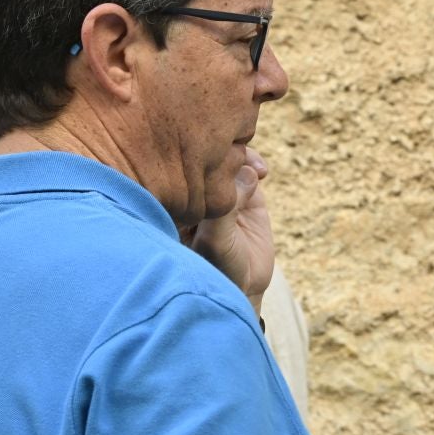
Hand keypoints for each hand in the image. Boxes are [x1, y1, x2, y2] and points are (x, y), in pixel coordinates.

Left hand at [185, 148, 273, 307]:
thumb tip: (244, 172)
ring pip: (225, 156)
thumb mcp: (214, 242)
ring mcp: (219, 189)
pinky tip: (262, 172)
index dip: (189, 150)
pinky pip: (247, 165)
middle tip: (235, 155)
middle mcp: (192, 189)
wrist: (245, 285)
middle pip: (199, 153)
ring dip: (240, 154)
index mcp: (171, 198)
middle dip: (219, 149)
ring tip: (255, 169)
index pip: (174, 163)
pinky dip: (254, 163)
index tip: (207, 154)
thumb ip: (224, 210)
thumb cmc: (219, 269)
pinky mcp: (244, 192)